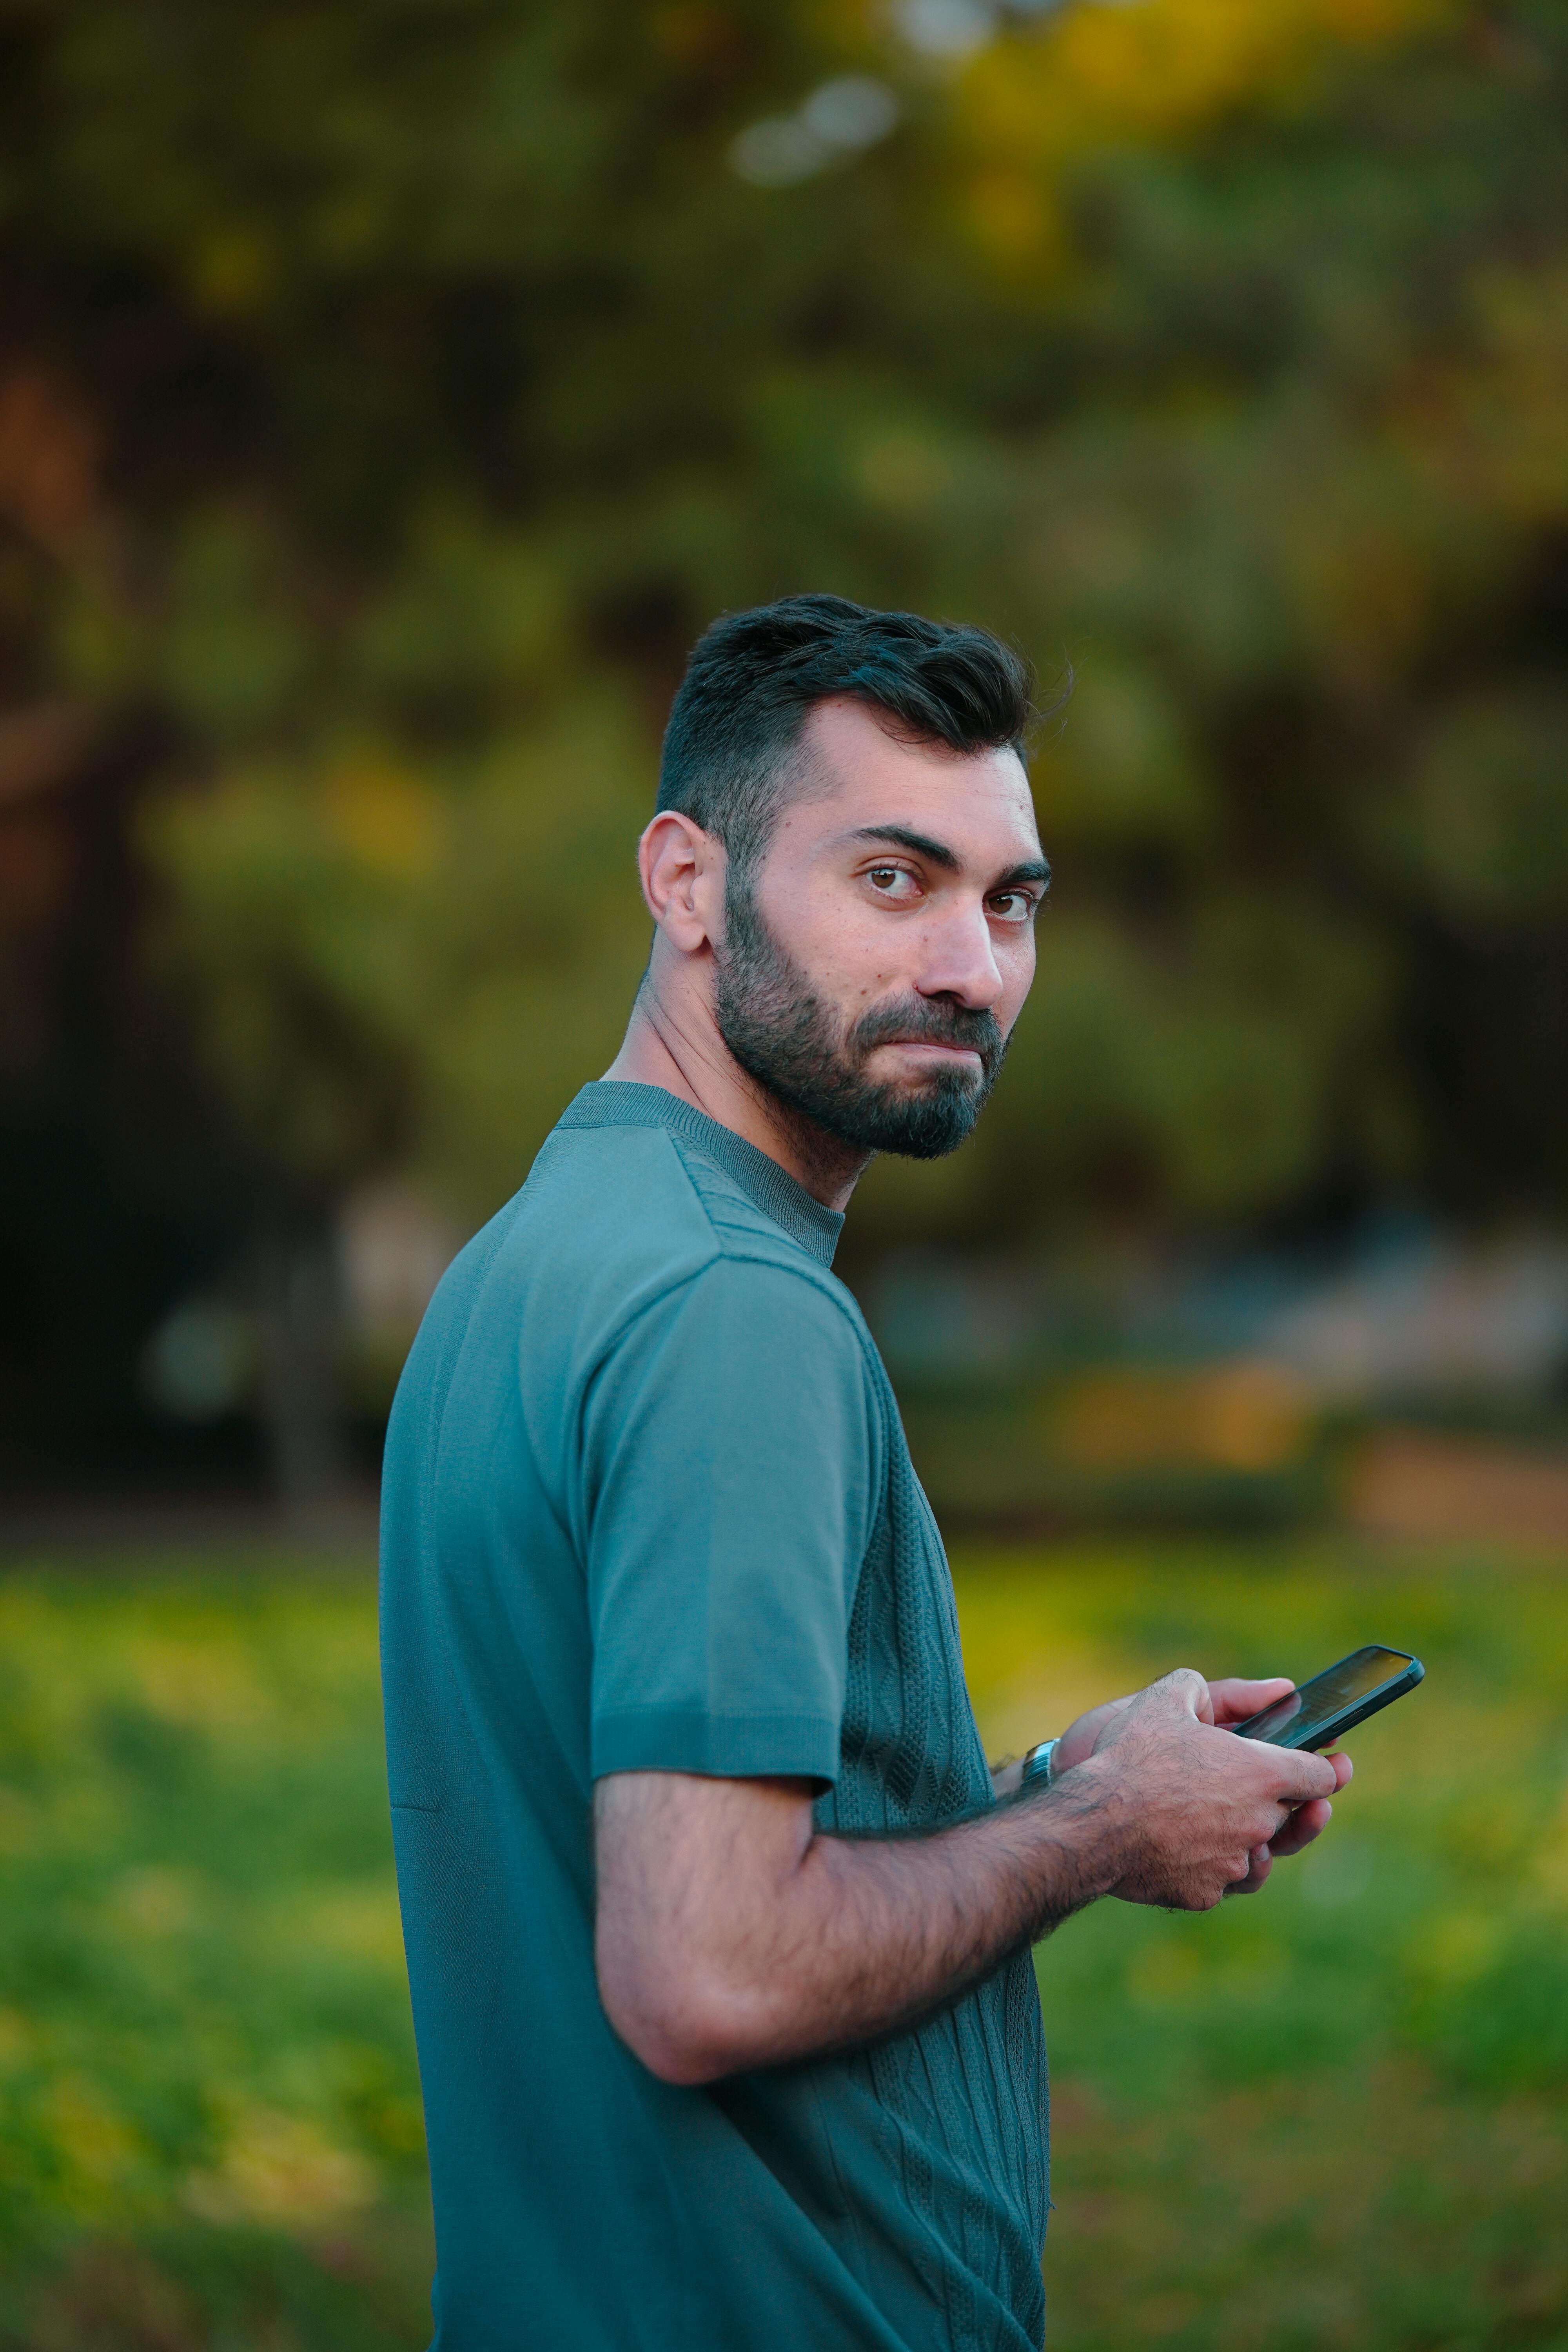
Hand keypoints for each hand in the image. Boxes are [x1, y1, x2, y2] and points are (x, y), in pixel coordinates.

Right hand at [1066, 1668, 1344, 1910]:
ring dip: (1245, 1840)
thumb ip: (1194, 1688)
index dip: (1324, 1770)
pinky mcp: (1206, 1894)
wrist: (1092, 1825)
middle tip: (1256, 1791)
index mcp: (1261, 1773)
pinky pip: (1220, 1882)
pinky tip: (1186, 1848)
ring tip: (1217, 1821)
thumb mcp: (1160, 1701)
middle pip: (1291, 1817)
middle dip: (1279, 1803)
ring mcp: (1234, 1864)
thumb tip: (1204, 1689)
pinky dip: (1209, 1867)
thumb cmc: (1130, 1758)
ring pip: (1258, 1856)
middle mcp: (1258, 1823)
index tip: (1328, 1767)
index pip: (1321, 1778)